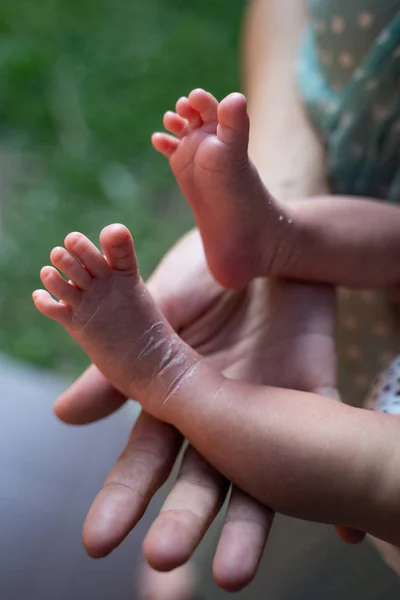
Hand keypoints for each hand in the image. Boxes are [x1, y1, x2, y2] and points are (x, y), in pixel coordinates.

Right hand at [55, 228, 337, 589]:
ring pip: (262, 475)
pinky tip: (346, 531)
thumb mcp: (159, 310)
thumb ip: (120, 365)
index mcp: (176, 396)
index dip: (124, 494)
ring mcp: (268, 405)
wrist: (260, 233)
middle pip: (200, 478)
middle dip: (181, 519)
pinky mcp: (314, 386)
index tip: (98, 538)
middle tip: (164, 558)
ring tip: (233, 572)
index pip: (146, 456)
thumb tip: (64, 417)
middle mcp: (221, 413)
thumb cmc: (202, 272)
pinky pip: (331, 432)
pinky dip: (338, 480)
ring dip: (250, 525)